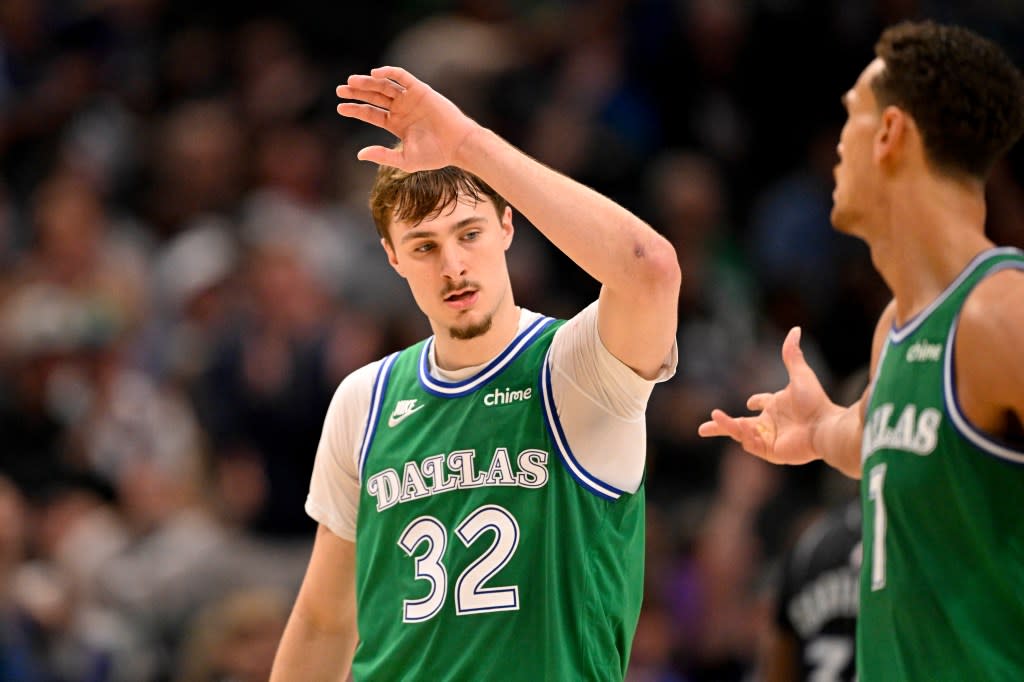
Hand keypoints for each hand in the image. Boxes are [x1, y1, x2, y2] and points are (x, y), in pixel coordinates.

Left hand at [336, 66, 477, 171]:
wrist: (458, 145)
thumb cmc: (435, 155)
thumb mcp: (404, 160)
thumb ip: (382, 156)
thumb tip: (359, 154)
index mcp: (396, 124)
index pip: (371, 113)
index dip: (355, 109)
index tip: (340, 107)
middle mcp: (401, 109)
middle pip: (374, 97)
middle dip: (357, 92)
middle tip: (340, 90)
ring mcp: (410, 98)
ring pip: (384, 86)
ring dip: (368, 82)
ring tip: (352, 82)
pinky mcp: (420, 90)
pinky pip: (402, 77)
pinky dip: (389, 73)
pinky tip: (375, 74)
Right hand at [697, 327, 829, 464]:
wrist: (825, 426)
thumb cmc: (815, 402)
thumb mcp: (800, 374)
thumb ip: (792, 354)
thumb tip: (795, 329)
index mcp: (777, 407)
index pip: (761, 404)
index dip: (755, 401)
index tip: (751, 402)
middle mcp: (772, 424)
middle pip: (740, 426)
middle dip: (721, 425)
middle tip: (702, 428)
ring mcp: (770, 440)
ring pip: (741, 435)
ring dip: (727, 427)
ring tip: (713, 420)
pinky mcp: (772, 453)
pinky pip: (751, 445)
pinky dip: (744, 436)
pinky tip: (741, 426)